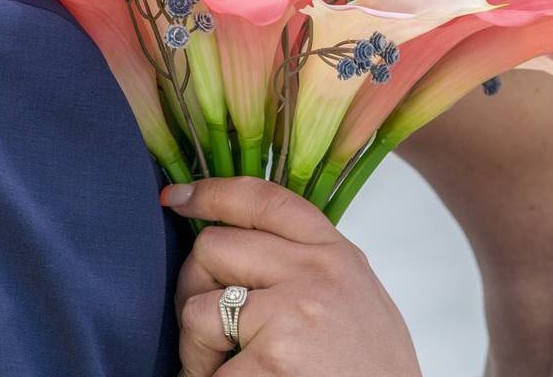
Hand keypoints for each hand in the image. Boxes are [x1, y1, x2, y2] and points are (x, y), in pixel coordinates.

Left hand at [161, 178, 421, 376]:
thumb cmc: (371, 371)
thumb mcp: (355, 298)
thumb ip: (310, 267)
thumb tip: (248, 247)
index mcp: (338, 255)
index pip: (267, 200)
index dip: (214, 193)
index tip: (181, 198)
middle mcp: (317, 272)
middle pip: (214, 245)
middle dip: (195, 286)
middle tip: (213, 331)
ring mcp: (294, 311)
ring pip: (195, 305)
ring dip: (197, 345)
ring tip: (232, 367)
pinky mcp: (273, 356)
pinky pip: (200, 363)